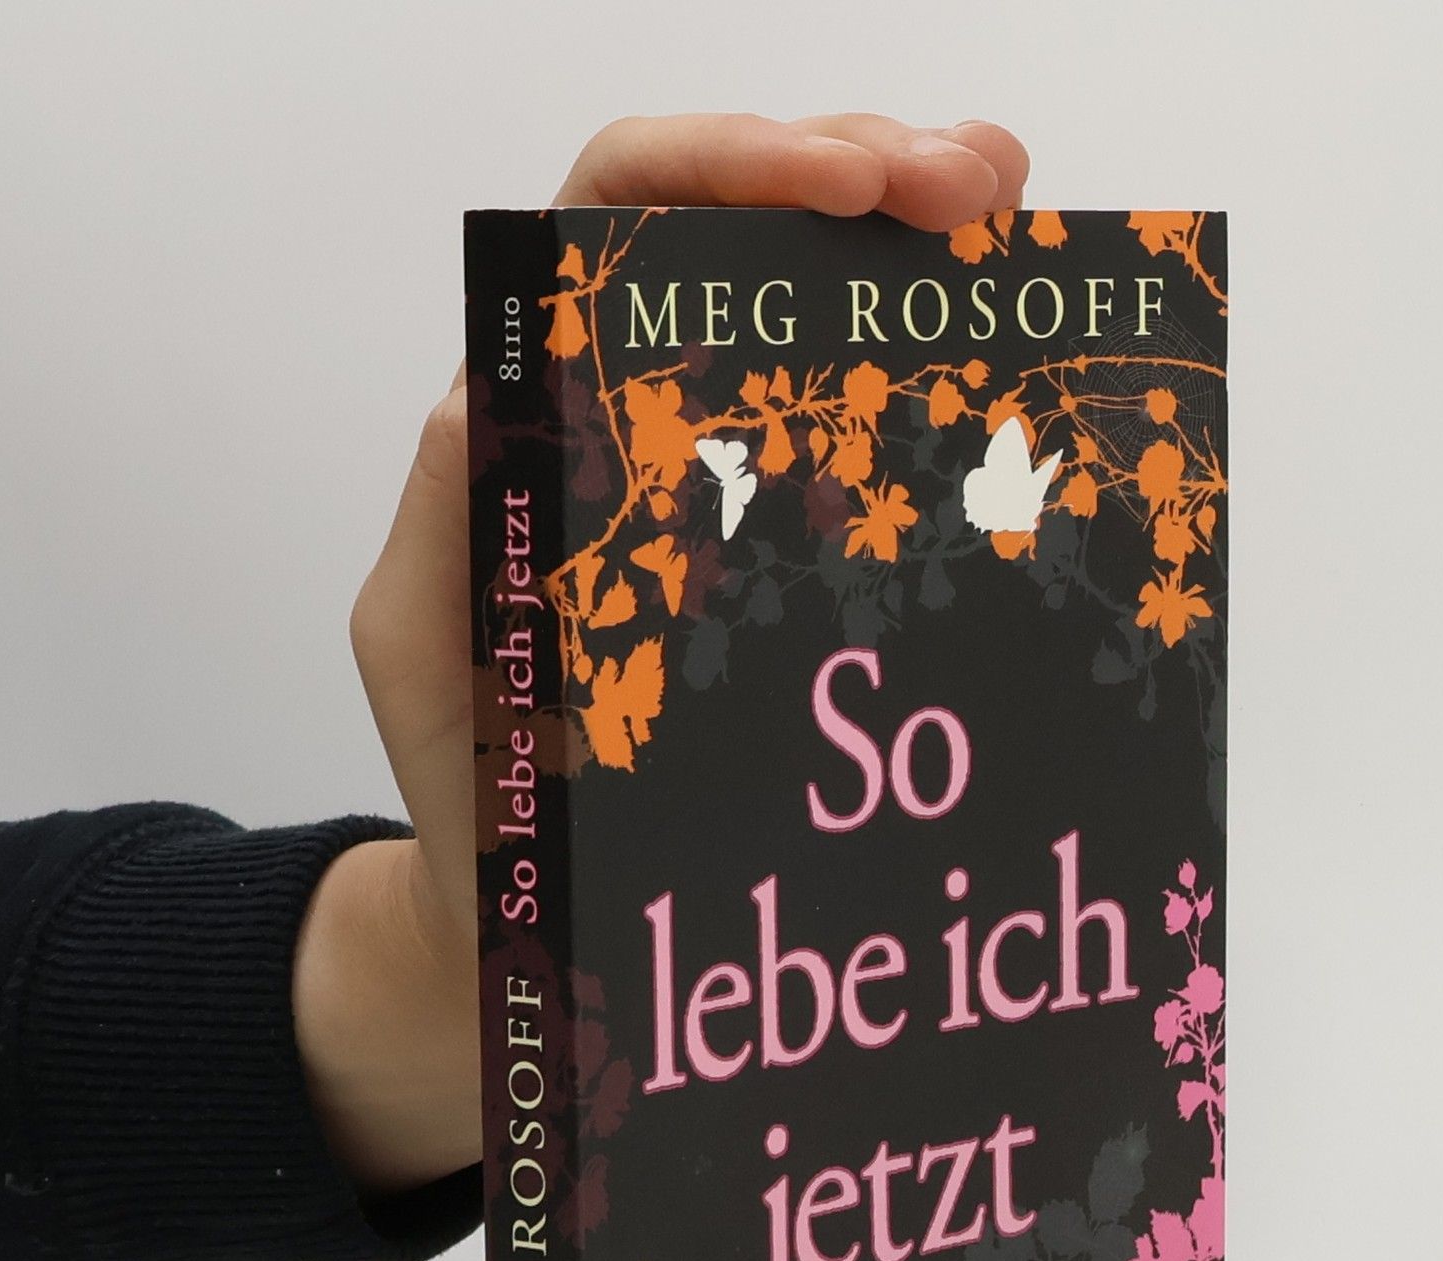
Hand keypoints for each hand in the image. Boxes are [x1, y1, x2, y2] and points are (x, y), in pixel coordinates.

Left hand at [301, 113, 1030, 1191]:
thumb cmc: (472, 790)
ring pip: (820, 308)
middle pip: (744, 231)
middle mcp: (640, 417)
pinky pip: (869, 437)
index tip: (847, 186)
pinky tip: (1015, 344)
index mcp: (545, 411)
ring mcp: (729, 483)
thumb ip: (450, 518)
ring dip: (920, 239)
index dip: (727, 166)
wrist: (523, 911)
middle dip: (863, 169)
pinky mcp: (793, 559)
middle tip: (977, 186)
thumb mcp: (428, 645)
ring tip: (1010, 218)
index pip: (616, 222)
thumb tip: (499, 386)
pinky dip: (942, 369)